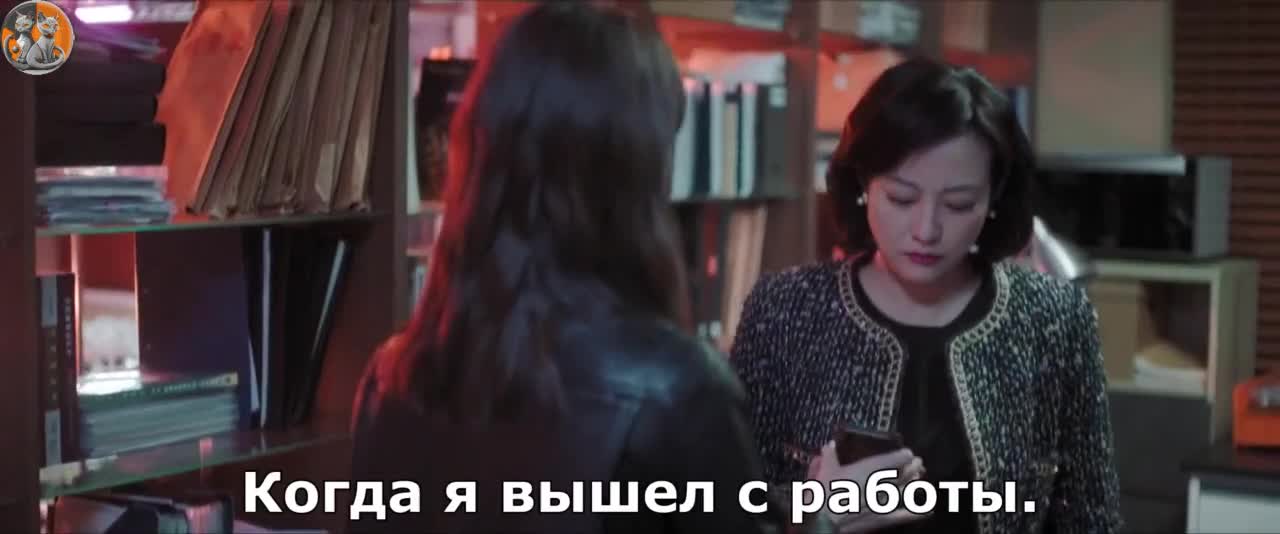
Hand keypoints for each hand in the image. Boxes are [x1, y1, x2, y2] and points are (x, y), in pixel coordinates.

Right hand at [807, 441, 929, 532]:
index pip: (897, 459)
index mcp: (870, 469)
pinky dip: (918, 514)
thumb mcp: (825, 470)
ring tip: (919, 478)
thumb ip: (830, 455)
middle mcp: (883, 484)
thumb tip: (829, 445)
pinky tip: (928, 511)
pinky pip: (905, 516)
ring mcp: (885, 502)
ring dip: (914, 483)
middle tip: (919, 462)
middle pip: (905, 473)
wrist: (825, 520)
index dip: (904, 455)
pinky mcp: (884, 518)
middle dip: (914, 466)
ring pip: (906, 490)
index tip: (907, 453)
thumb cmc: (825, 494)